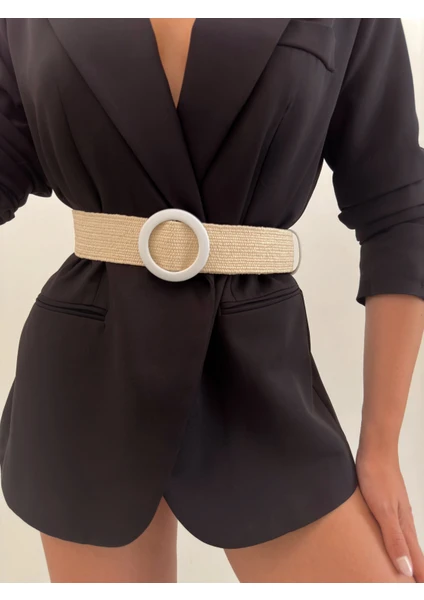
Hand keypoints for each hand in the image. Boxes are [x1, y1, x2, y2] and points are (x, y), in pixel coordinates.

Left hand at [356, 448, 423, 581]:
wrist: (375, 450)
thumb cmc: (378, 477)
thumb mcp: (383, 511)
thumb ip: (394, 539)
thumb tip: (406, 570)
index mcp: (405, 527)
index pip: (417, 560)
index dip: (418, 577)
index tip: (416, 589)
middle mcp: (404, 522)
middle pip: (414, 553)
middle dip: (415, 572)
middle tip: (412, 585)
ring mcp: (397, 512)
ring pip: (405, 542)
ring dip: (406, 559)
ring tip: (402, 574)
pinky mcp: (387, 504)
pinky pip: (394, 530)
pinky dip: (395, 544)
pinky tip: (386, 544)